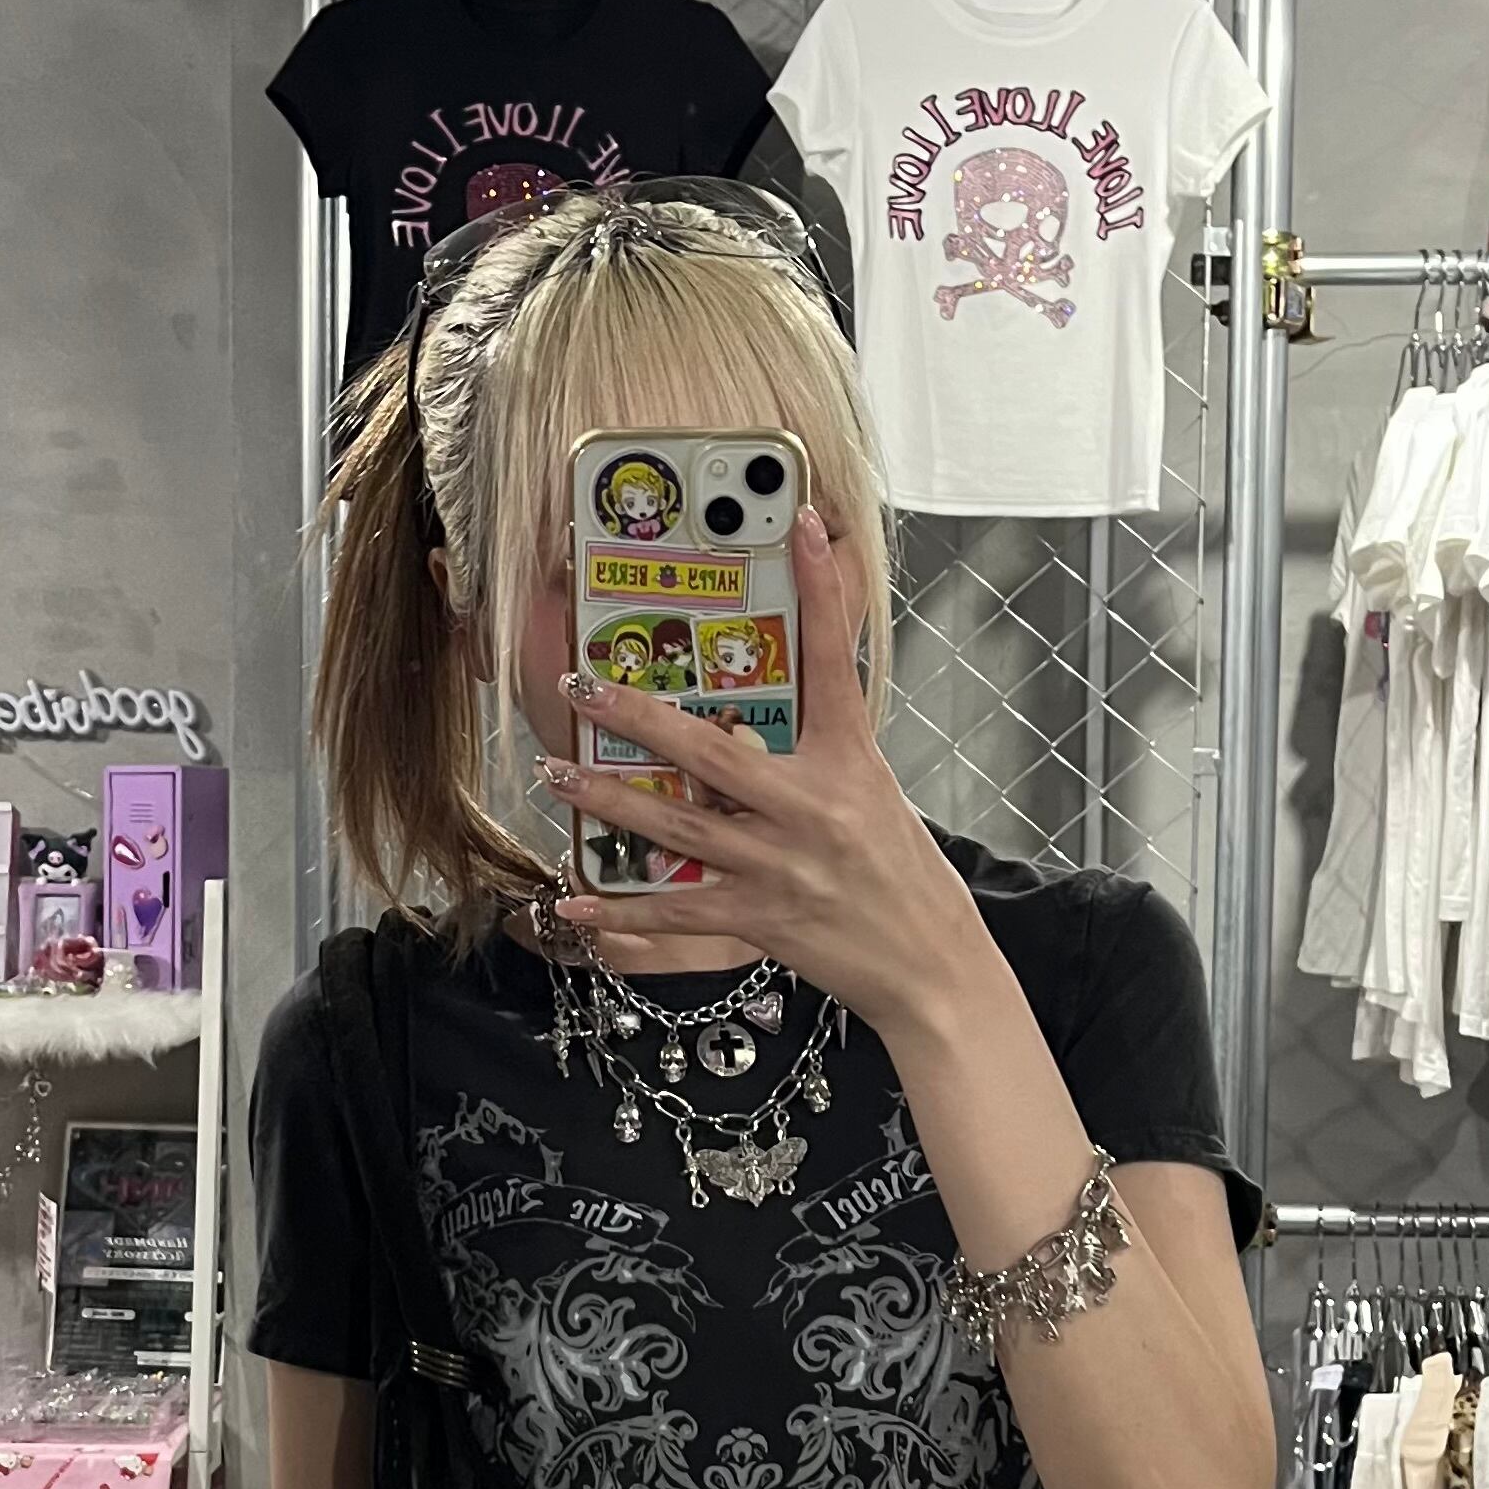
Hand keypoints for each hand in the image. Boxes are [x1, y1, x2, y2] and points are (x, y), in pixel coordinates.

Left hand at [537, 506, 1000, 1042]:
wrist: (931, 964)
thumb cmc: (902, 877)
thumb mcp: (874, 793)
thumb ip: (821, 749)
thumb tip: (758, 714)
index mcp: (849, 764)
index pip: (833, 663)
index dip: (821, 589)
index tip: (803, 524)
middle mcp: (810, 811)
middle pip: (711, 752)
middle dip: (638, 716)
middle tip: (582, 684)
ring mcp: (779, 868)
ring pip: (676, 827)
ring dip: (607, 800)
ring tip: (557, 772)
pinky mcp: (759, 919)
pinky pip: (674, 914)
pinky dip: (618, 910)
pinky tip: (572, 899)